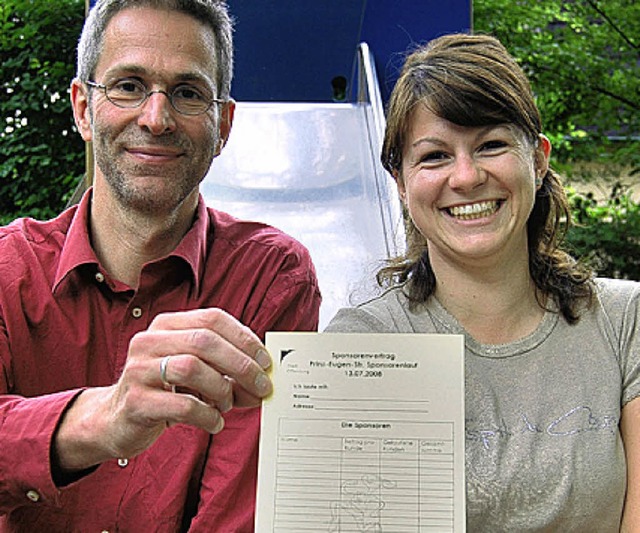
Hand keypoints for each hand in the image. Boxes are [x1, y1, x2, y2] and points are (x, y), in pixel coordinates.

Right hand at [53, 308, 271, 471]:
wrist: (116, 420)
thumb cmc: (164, 391)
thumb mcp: (196, 374)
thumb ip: (227, 373)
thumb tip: (263, 383)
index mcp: (167, 325)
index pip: (213, 318)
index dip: (244, 338)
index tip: (265, 360)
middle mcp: (149, 341)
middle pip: (205, 341)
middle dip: (241, 364)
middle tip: (261, 386)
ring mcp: (138, 370)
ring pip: (192, 368)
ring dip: (221, 389)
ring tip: (228, 405)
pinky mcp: (136, 401)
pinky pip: (182, 404)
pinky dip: (207, 415)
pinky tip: (214, 422)